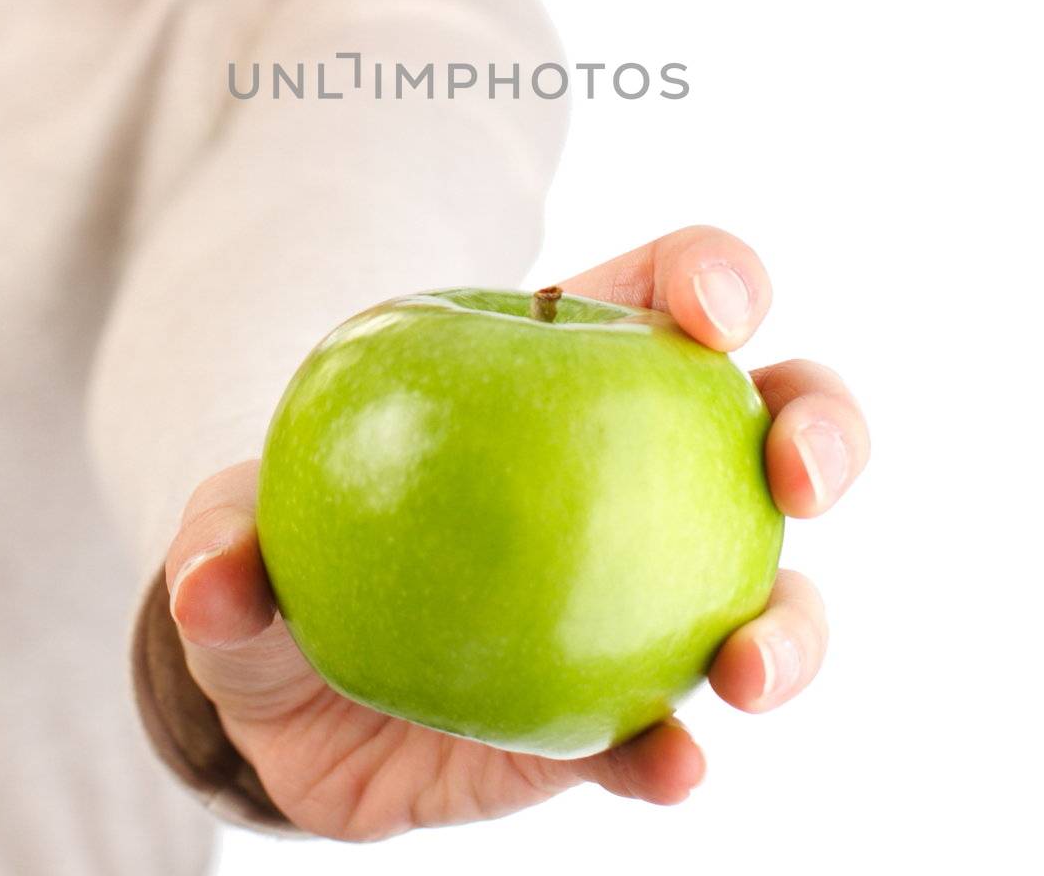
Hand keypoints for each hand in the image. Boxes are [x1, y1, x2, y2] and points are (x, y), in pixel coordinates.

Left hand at [164, 226, 869, 841]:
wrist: (294, 694)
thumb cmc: (291, 554)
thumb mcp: (237, 527)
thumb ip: (224, 533)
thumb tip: (220, 574)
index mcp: (562, 377)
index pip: (665, 293)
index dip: (717, 277)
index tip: (715, 313)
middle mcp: (634, 475)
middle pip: (774, 424)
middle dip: (823, 429)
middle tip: (799, 475)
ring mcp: (643, 598)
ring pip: (770, 590)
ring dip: (793, 623)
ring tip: (749, 668)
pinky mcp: (620, 717)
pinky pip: (671, 733)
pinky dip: (679, 752)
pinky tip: (667, 767)